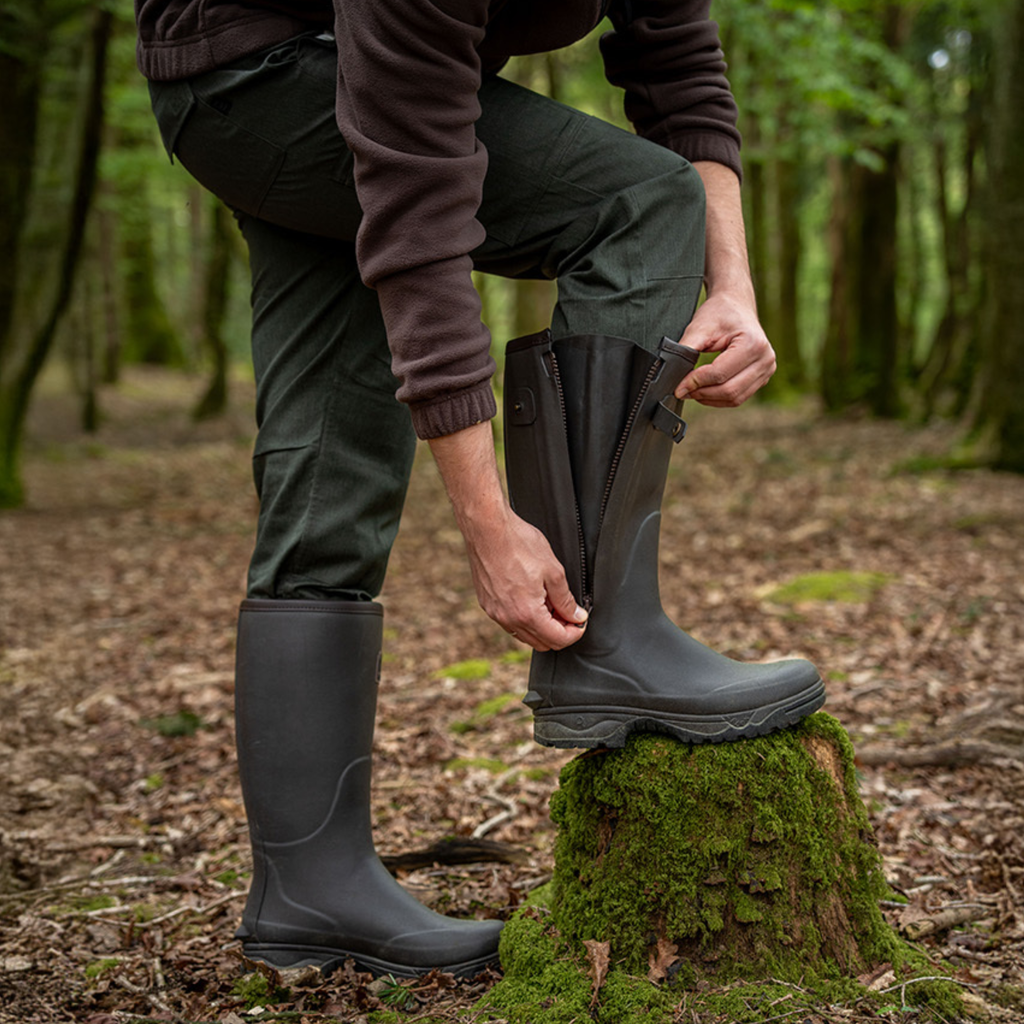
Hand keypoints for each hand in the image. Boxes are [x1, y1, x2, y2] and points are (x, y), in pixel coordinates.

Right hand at [428, 421, 587, 650]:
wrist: (487, 529)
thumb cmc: (519, 544)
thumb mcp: (553, 571)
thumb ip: (566, 599)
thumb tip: (576, 616)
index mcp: (528, 614)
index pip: (558, 640)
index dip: (576, 632)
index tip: (581, 621)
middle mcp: (509, 619)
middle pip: (542, 643)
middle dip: (559, 632)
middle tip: (569, 613)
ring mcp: (495, 613)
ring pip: (525, 635)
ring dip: (542, 627)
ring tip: (551, 603)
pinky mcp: (487, 604)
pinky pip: (510, 623)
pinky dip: (525, 619)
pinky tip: (532, 598)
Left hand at [675, 290, 775, 405]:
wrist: (736, 305)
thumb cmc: (719, 313)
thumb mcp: (699, 328)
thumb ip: (685, 351)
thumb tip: (673, 377)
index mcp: (753, 343)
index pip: (719, 374)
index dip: (695, 383)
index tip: (678, 387)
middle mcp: (765, 358)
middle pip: (729, 390)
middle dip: (702, 393)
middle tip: (683, 391)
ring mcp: (767, 369)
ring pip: (735, 398)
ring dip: (710, 398)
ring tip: (692, 391)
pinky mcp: (762, 377)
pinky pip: (739, 397)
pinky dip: (720, 398)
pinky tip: (705, 391)